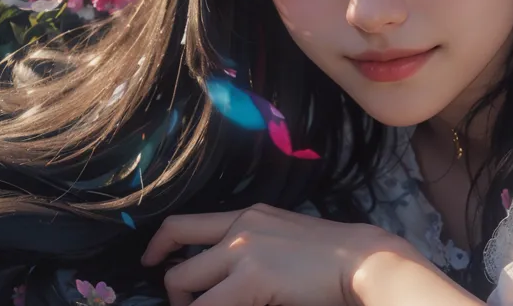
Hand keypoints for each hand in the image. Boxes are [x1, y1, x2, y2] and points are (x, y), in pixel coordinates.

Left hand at [140, 203, 399, 305]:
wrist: (361, 259)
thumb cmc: (333, 254)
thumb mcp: (286, 236)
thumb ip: (256, 245)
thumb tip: (231, 274)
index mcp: (249, 214)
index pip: (186, 223)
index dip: (159, 244)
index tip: (151, 261)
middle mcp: (240, 228)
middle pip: (177, 261)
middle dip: (173, 293)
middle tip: (185, 305)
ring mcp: (243, 253)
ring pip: (184, 286)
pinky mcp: (250, 281)